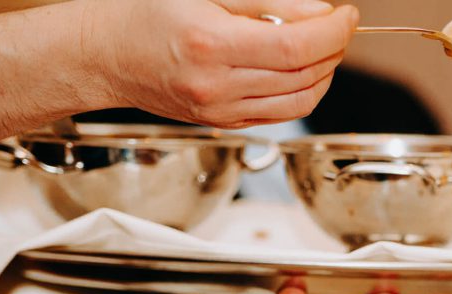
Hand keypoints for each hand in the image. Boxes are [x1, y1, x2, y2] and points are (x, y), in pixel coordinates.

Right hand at [86, 0, 358, 127]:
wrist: (105, 54)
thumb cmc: (144, 13)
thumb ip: (265, 2)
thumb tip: (317, 12)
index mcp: (211, 44)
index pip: (296, 47)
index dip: (333, 31)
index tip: (346, 14)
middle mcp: (218, 85)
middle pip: (304, 74)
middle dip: (334, 48)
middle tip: (337, 24)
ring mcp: (222, 111)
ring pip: (301, 100)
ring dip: (325, 72)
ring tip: (322, 45)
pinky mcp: (225, 123)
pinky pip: (283, 114)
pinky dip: (305, 91)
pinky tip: (302, 69)